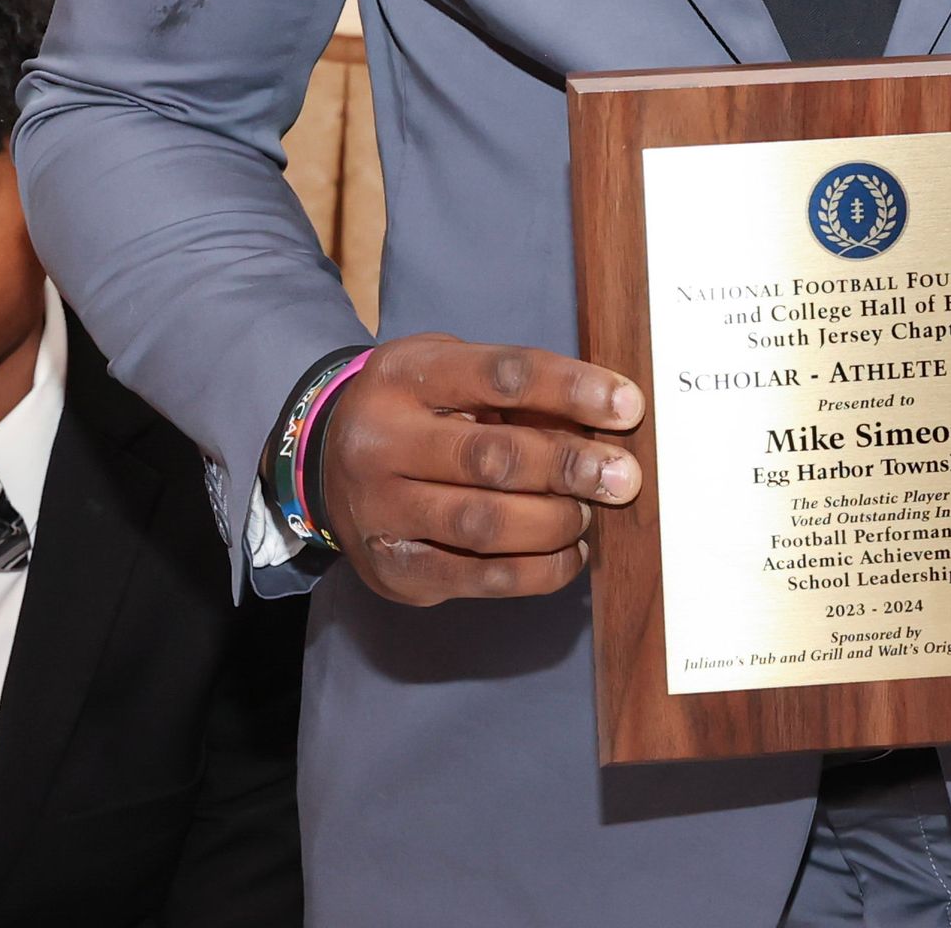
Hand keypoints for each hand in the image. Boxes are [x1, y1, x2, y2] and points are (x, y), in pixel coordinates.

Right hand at [320, 334, 644, 604]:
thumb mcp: (450, 371)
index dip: (572, 389)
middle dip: (570, 467)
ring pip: (485, 524)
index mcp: (405, 375)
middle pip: (492, 458)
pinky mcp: (392, 571)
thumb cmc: (415, 407)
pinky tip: (569, 554)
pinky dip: (537, 572)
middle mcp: (382, 442)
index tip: (628, 406)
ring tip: (588, 513)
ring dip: (554, 522)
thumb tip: (604, 421)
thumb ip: (515, 394)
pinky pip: (477, 578)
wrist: (323, 459)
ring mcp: (380, 512)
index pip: (502, 376)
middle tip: (623, 476)